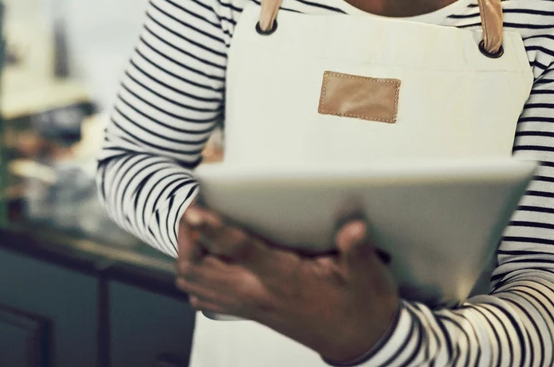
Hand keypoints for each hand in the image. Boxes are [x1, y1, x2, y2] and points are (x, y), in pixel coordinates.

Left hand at [175, 206, 399, 363]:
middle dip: (187, 237)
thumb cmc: (361, 306)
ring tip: (195, 229)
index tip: (194, 210)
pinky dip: (195, 275)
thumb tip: (354, 228)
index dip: (213, 230)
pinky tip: (206, 256)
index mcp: (282, 278)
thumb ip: (356, 250)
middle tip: (194, 210)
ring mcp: (248, 305)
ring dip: (186, 254)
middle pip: (198, 268)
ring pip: (194, 282)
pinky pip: (203, 295)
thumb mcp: (367, 276)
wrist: (360, 343)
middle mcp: (257, 293)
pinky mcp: (247, 311)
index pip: (240, 250)